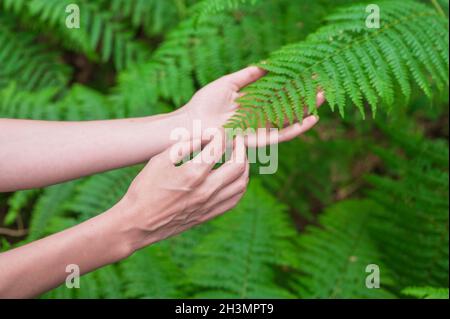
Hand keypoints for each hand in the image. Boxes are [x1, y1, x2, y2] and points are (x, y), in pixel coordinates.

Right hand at [117, 133, 248, 251]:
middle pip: (238, 165)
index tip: (218, 131)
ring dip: (244, 167)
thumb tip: (205, 135)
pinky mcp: (208, 215)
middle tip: (237, 141)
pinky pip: (234, 199)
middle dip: (241, 148)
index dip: (221, 135)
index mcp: (193, 173)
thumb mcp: (160, 159)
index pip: (219, 147)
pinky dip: (239, 185)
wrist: (138, 223)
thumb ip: (185, 145)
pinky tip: (234, 178)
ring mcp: (209, 205)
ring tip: (239, 158)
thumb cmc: (145, 188)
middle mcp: (206, 190)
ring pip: (241, 184)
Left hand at [180, 66, 324, 146]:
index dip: (293, 85)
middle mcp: (259, 117)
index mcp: (253, 103)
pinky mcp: (256, 139)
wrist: (191, 124)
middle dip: (304, 96)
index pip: (278, 93)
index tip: (308, 74)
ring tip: (322, 98)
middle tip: (322, 85)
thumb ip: (248, 76)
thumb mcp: (229, 83)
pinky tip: (311, 119)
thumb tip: (266, 64)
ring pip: (288, 120)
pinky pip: (280, 135)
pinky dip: (296, 128)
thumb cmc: (204, 103)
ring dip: (306, 110)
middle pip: (287, 106)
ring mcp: (259, 129)